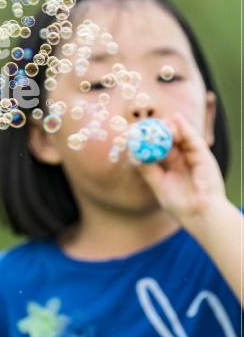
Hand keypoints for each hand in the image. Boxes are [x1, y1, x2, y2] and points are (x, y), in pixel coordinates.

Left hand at [134, 112, 225, 227]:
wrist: (199, 216)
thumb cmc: (180, 204)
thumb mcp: (158, 185)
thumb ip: (147, 170)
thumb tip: (132, 156)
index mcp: (173, 165)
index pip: (161, 147)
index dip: (150, 139)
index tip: (137, 131)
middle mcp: (184, 159)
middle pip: (171, 139)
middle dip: (160, 130)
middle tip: (147, 123)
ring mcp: (194, 158)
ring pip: (182, 137)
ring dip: (171, 127)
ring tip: (160, 120)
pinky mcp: (204, 158)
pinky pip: (195, 140)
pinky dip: (186, 129)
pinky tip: (177, 120)